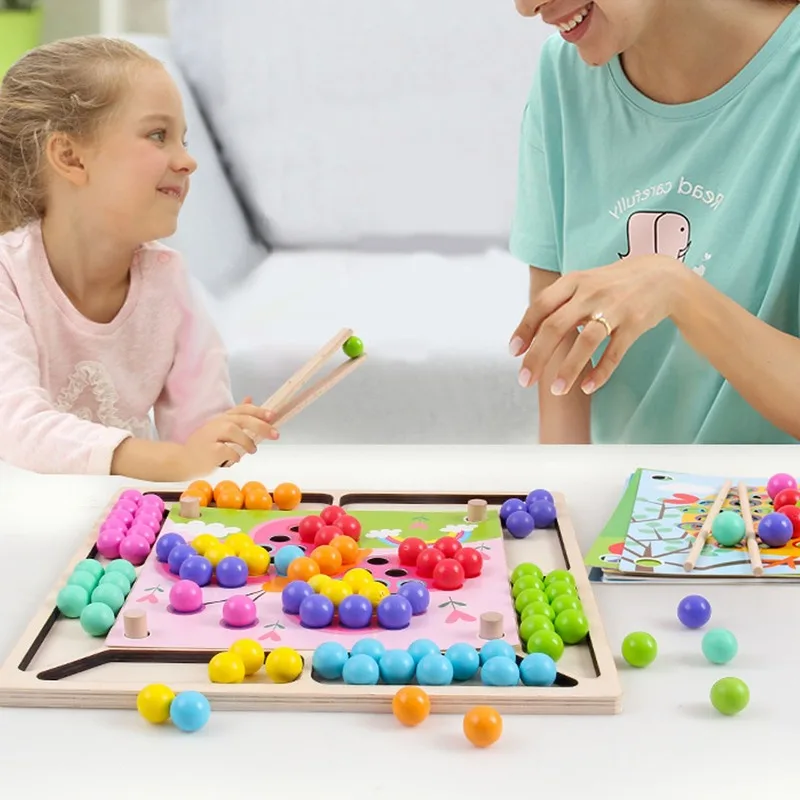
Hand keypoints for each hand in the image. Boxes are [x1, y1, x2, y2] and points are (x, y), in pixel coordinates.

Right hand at [181, 399, 278, 473]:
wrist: (183, 460)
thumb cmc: (206, 444)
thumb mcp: (221, 427)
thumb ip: (237, 415)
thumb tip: (251, 398)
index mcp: (222, 418)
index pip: (242, 410)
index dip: (258, 411)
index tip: (273, 415)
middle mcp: (217, 423)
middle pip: (241, 419)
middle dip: (261, 425)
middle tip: (275, 434)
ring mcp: (211, 436)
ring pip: (233, 431)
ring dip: (247, 441)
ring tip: (253, 450)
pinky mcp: (208, 450)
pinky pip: (225, 449)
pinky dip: (234, 454)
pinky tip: (236, 459)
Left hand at [509, 255, 682, 394]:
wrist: (662, 276)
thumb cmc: (612, 284)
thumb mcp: (583, 284)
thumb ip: (558, 304)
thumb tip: (529, 334)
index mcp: (573, 282)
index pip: (541, 305)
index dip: (525, 329)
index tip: (514, 352)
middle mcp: (590, 293)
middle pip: (556, 326)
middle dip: (537, 356)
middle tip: (525, 380)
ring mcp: (614, 308)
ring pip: (585, 341)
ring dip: (568, 368)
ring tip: (556, 390)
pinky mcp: (634, 323)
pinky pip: (614, 352)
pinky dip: (601, 371)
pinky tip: (587, 388)